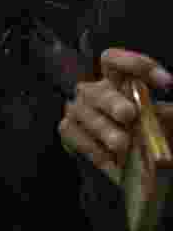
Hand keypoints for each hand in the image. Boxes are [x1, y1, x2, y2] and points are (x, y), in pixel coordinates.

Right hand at [59, 48, 172, 183]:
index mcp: (117, 82)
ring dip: (104, 130)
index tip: (166, 83)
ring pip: (84, 113)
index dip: (135, 64)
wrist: (135, 169)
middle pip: (98, 91)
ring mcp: (78, 111)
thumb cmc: (148, 138)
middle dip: (113, 102)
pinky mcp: (68, 130)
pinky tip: (111, 161)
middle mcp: (94, 93)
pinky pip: (73, 134)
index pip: (113, 61)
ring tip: (123, 146)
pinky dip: (93, 148)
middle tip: (128, 115)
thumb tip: (163, 111)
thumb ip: (164, 115)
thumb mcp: (163, 123)